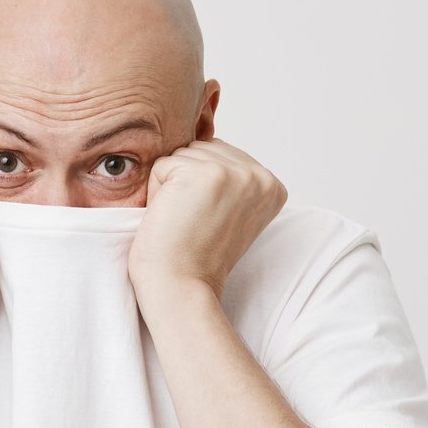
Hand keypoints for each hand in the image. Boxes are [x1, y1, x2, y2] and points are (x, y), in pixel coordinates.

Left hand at [128, 137, 287, 299]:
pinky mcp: (204, 173)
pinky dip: (156, 192)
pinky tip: (172, 219)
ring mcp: (235, 172)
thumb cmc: (195, 257)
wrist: (181, 288)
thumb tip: (205, 139)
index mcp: (271, 186)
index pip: (220, 156)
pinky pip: (162, 165)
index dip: (201, 189)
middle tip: (193, 224)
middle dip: (185, 184)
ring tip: (184, 221)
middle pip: (201, 150)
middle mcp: (260, 176)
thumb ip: (231, 178)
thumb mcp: (229, 212)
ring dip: (171, 187)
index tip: (208, 223)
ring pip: (181, 155)